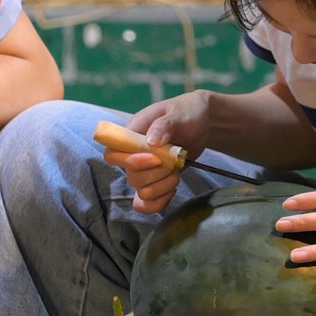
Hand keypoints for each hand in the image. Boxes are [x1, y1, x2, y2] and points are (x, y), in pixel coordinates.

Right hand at [114, 92, 213, 213]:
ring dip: (163, 186)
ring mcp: (145, 170)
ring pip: (142, 191)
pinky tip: (172, 190)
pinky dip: (159, 202)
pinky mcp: (155, 182)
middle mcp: (134, 154)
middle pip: (130, 177)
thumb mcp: (179, 114)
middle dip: (156, 174)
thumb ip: (164, 125)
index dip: (128, 161)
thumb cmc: (187, 112)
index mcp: (132, 134)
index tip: (153, 158)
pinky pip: (147, 203)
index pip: (112, 154)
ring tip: (177, 171)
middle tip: (173, 161)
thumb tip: (151, 141)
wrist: (203, 123)